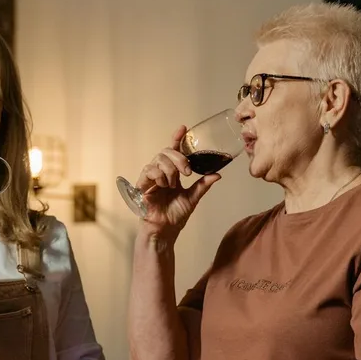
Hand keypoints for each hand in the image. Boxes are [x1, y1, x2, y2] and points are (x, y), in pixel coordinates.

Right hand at [137, 126, 220, 240]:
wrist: (166, 230)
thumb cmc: (176, 216)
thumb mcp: (193, 198)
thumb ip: (203, 185)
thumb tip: (218, 174)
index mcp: (173, 173)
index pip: (174, 151)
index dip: (177, 139)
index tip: (183, 128)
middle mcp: (161, 172)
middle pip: (166, 151)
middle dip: (179, 157)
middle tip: (187, 172)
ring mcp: (151, 177)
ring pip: (158, 159)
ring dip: (170, 169)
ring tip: (173, 185)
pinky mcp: (142, 184)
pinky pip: (149, 170)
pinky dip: (159, 175)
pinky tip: (164, 185)